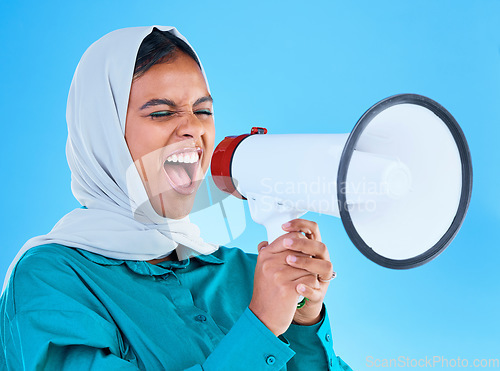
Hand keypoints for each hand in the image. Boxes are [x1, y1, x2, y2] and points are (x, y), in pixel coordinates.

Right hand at [248, 219, 333, 335]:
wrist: (262, 318)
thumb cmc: (265, 293)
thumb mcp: (260, 270)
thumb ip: (265, 254)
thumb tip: (266, 241)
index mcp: (265, 256)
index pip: (290, 238)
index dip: (300, 243)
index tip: (302, 251)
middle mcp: (271, 264)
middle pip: (301, 251)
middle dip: (307, 260)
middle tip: (303, 270)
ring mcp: (280, 276)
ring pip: (308, 266)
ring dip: (310, 274)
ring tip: (302, 282)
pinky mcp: (289, 289)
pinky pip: (310, 280)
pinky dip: (311, 286)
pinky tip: (304, 291)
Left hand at [281, 219, 332, 325]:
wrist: (288, 307)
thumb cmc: (286, 281)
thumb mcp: (281, 264)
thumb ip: (277, 253)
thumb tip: (263, 244)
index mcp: (311, 251)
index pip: (312, 230)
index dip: (301, 225)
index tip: (284, 226)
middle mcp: (320, 262)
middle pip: (320, 247)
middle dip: (303, 244)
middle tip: (285, 244)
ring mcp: (322, 279)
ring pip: (324, 266)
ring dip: (307, 262)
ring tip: (289, 261)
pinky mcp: (319, 295)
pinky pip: (318, 291)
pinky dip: (309, 289)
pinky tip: (298, 287)